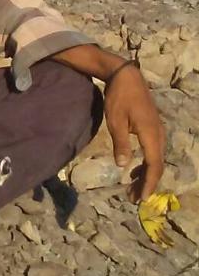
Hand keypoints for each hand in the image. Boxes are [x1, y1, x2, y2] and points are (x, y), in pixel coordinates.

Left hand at [104, 64, 165, 201]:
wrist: (126, 76)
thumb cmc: (119, 97)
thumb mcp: (115, 120)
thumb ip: (121, 144)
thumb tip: (123, 166)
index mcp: (151, 135)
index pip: (153, 166)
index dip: (148, 184)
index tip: (140, 198)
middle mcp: (159, 135)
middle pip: (156, 165)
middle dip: (146, 183)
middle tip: (132, 198)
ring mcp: (157, 131)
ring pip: (155, 159)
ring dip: (144, 174)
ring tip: (131, 188)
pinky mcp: (152, 128)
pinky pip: (152, 151)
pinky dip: (144, 163)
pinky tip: (132, 169)